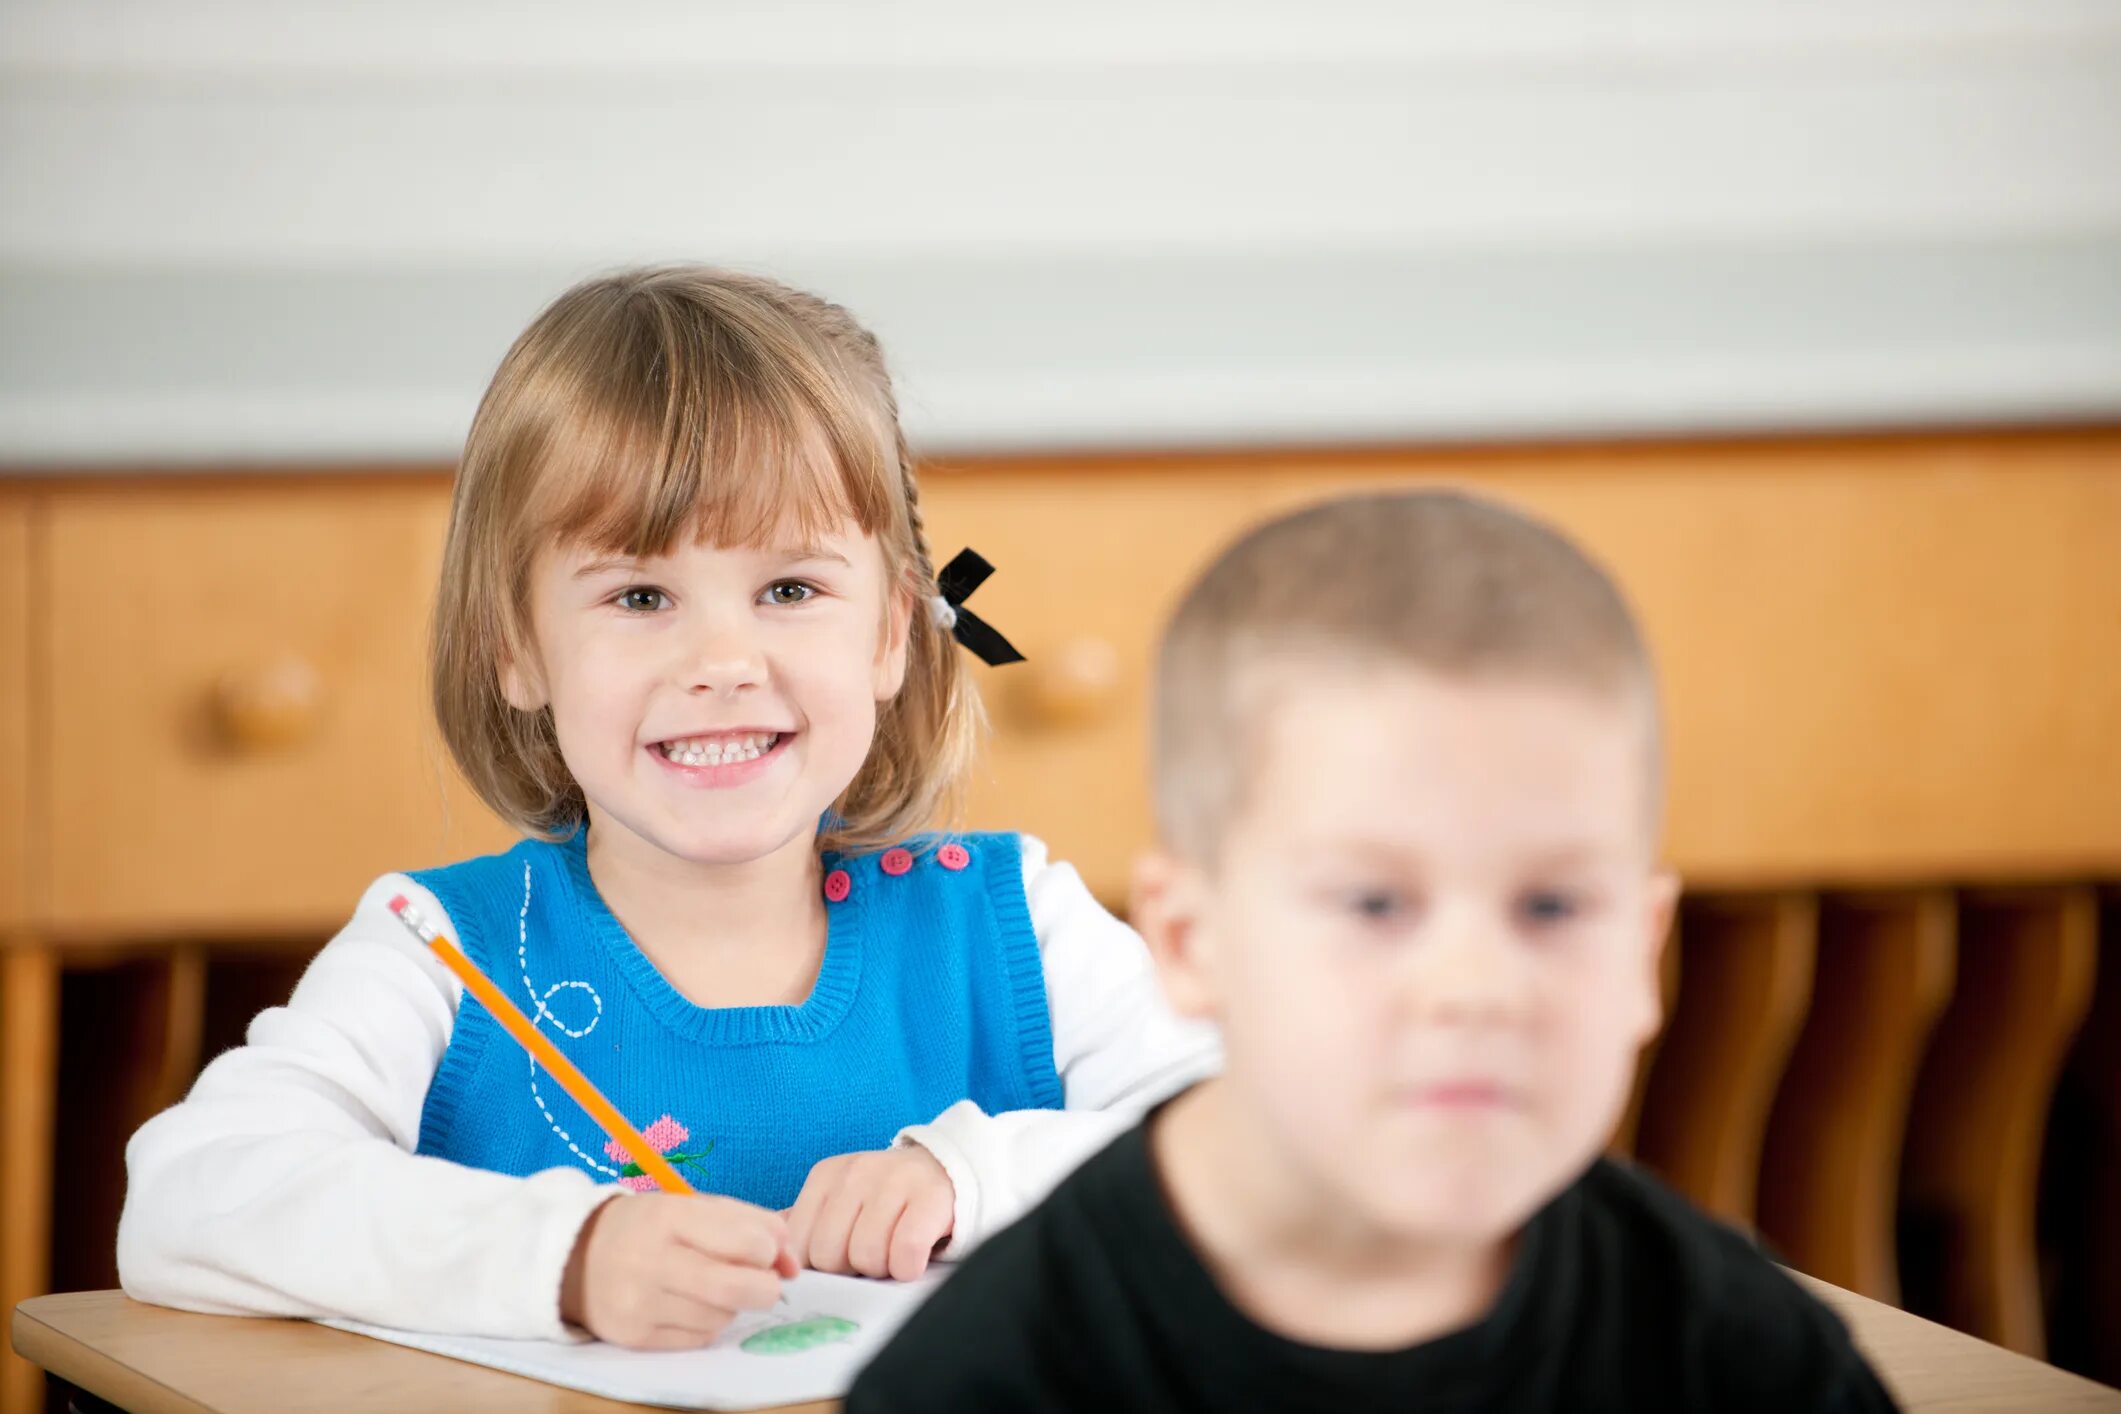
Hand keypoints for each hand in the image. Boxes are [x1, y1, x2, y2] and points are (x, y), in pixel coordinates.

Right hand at [559, 1193, 797, 1348]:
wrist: (575, 1256)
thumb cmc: (650, 1226)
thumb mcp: (696, 1207)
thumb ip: (751, 1224)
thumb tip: (793, 1264)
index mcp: (669, 1216)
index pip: (745, 1242)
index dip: (769, 1250)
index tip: (764, 1250)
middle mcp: (650, 1260)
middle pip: (736, 1288)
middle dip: (766, 1288)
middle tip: (764, 1282)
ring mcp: (639, 1303)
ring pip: (721, 1317)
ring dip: (732, 1305)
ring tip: (712, 1286)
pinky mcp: (634, 1336)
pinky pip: (697, 1338)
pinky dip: (707, 1323)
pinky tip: (690, 1304)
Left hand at [784, 1146, 954, 1279]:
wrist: (949, 1171)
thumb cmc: (887, 1200)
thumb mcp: (842, 1201)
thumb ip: (807, 1223)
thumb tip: (770, 1253)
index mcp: (826, 1176)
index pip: (799, 1246)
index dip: (821, 1266)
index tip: (844, 1257)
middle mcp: (856, 1172)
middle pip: (829, 1256)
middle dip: (851, 1268)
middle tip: (873, 1254)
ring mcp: (895, 1180)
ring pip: (867, 1257)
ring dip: (883, 1268)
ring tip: (895, 1250)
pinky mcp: (931, 1197)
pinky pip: (906, 1254)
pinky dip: (909, 1268)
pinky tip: (916, 1257)